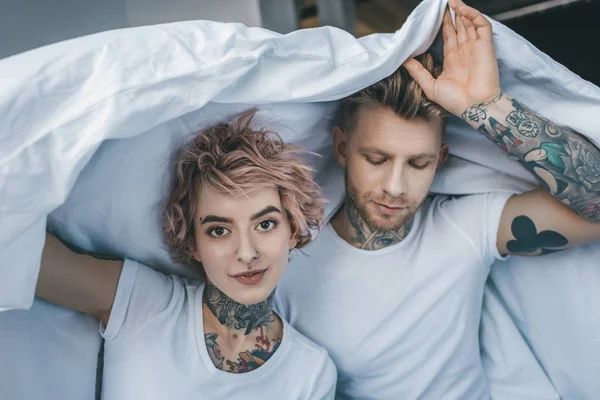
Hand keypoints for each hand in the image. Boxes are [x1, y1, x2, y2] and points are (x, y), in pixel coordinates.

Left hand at [403, 0, 500, 116]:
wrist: (474, 106)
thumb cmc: (454, 101)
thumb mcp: (430, 85)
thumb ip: (417, 71)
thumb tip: (403, 60)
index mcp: (452, 58)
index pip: (448, 35)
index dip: (443, 23)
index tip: (434, 14)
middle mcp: (464, 50)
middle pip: (458, 26)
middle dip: (451, 13)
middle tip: (442, 3)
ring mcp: (475, 46)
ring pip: (469, 22)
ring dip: (460, 10)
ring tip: (450, 0)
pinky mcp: (486, 45)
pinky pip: (481, 25)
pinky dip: (473, 15)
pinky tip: (461, 9)